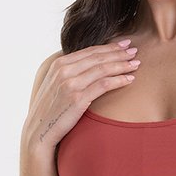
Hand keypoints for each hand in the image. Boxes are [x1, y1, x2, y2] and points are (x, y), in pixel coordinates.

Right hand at [22, 39, 140, 153]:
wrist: (39, 131)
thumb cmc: (50, 110)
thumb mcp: (55, 85)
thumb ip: (68, 73)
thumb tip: (85, 67)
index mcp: (59, 64)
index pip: (89, 51)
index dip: (108, 47)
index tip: (123, 44)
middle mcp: (64, 70)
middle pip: (98, 57)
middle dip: (118, 53)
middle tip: (134, 50)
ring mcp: (70, 84)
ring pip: (103, 69)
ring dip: (122, 65)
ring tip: (136, 64)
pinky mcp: (77, 98)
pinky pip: (104, 85)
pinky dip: (119, 80)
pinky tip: (130, 79)